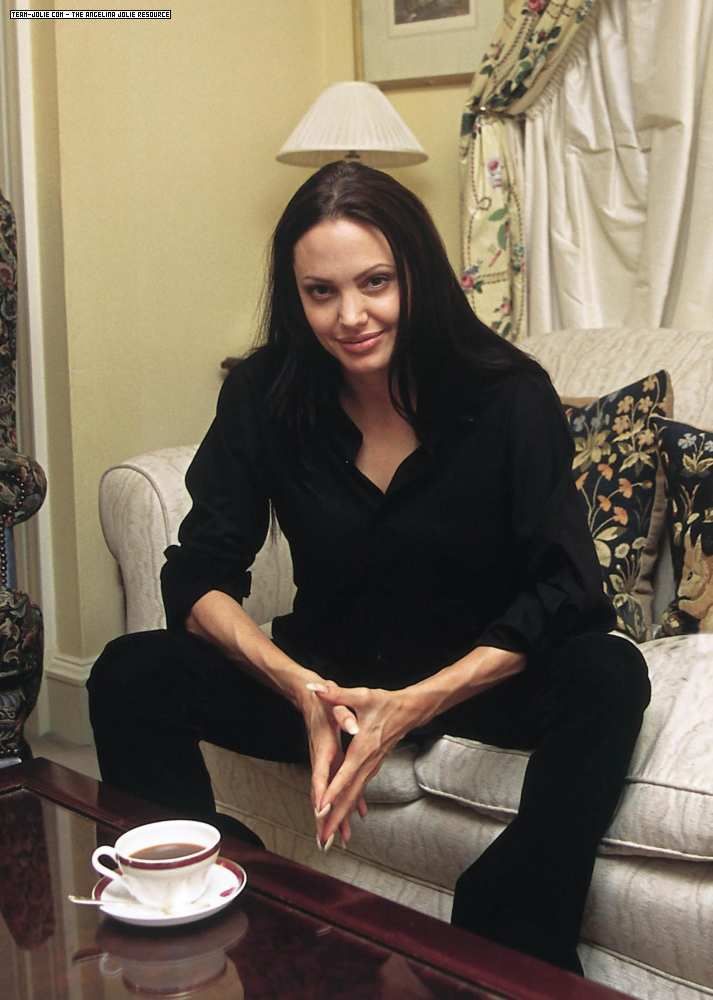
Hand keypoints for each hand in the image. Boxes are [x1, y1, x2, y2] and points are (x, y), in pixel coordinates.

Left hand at [307, 682, 423, 845]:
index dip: (332, 793)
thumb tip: (315, 689)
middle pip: (349, 796)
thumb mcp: (361, 696)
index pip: (344, 775)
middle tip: (322, 841)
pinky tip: (347, 818)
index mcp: (362, 749)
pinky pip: (359, 791)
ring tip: (330, 838)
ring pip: (354, 797)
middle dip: (335, 819)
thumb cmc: (386, 702)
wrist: (411, 709)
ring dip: (342, 818)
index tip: (320, 810)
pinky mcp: (372, 766)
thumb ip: (336, 694)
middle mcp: (367, 763)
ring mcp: (371, 767)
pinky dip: (350, 806)